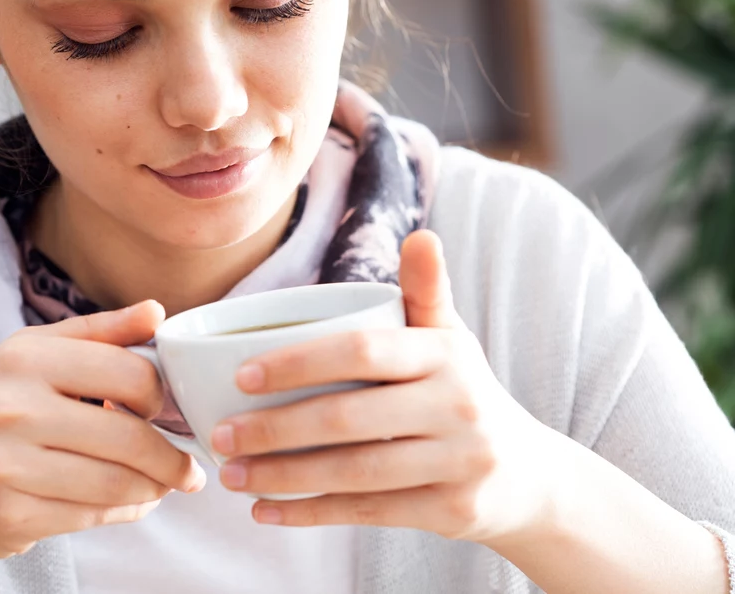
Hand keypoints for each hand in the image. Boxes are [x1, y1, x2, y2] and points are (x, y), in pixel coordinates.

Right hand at [0, 301, 205, 571]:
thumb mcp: (30, 359)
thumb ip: (99, 334)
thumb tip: (157, 310)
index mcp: (23, 355)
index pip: (130, 372)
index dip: (160, 396)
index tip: (166, 411)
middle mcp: (9, 405)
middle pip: (130, 435)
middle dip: (171, 457)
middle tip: (186, 467)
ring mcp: (4, 463)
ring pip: (118, 481)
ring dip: (154, 488)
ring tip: (163, 485)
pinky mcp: (8, 513)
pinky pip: (93, 515)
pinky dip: (124, 511)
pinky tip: (130, 502)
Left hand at [210, 230, 558, 544]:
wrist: (528, 476)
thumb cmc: (464, 393)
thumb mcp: (451, 340)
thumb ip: (425, 292)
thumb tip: (421, 235)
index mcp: (444, 353)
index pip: (361, 351)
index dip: (297, 362)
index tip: (240, 376)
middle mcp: (457, 406)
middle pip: (347, 418)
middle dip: (273, 429)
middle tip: (220, 435)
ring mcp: (458, 462)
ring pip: (353, 472)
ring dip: (282, 476)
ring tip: (231, 476)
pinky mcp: (452, 511)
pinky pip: (368, 513)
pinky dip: (310, 513)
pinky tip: (265, 511)